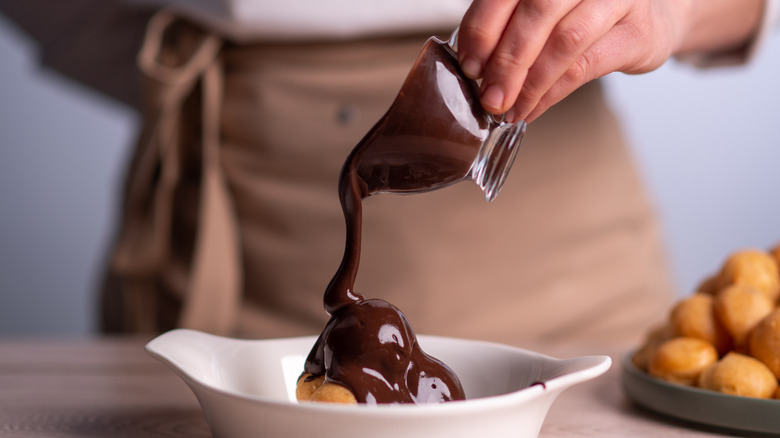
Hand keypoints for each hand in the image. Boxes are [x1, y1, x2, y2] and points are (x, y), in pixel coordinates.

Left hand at [457, 0, 761, 122]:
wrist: (650, 17)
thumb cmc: (584, 13)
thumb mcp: (543, 11)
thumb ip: (508, 26)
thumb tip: (471, 66)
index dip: (482, 29)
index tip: (469, 66)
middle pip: (535, 13)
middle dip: (506, 61)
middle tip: (489, 97)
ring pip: (563, 41)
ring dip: (529, 83)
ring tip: (509, 109)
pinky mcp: (637, 32)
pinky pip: (585, 66)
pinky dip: (551, 94)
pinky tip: (533, 108)